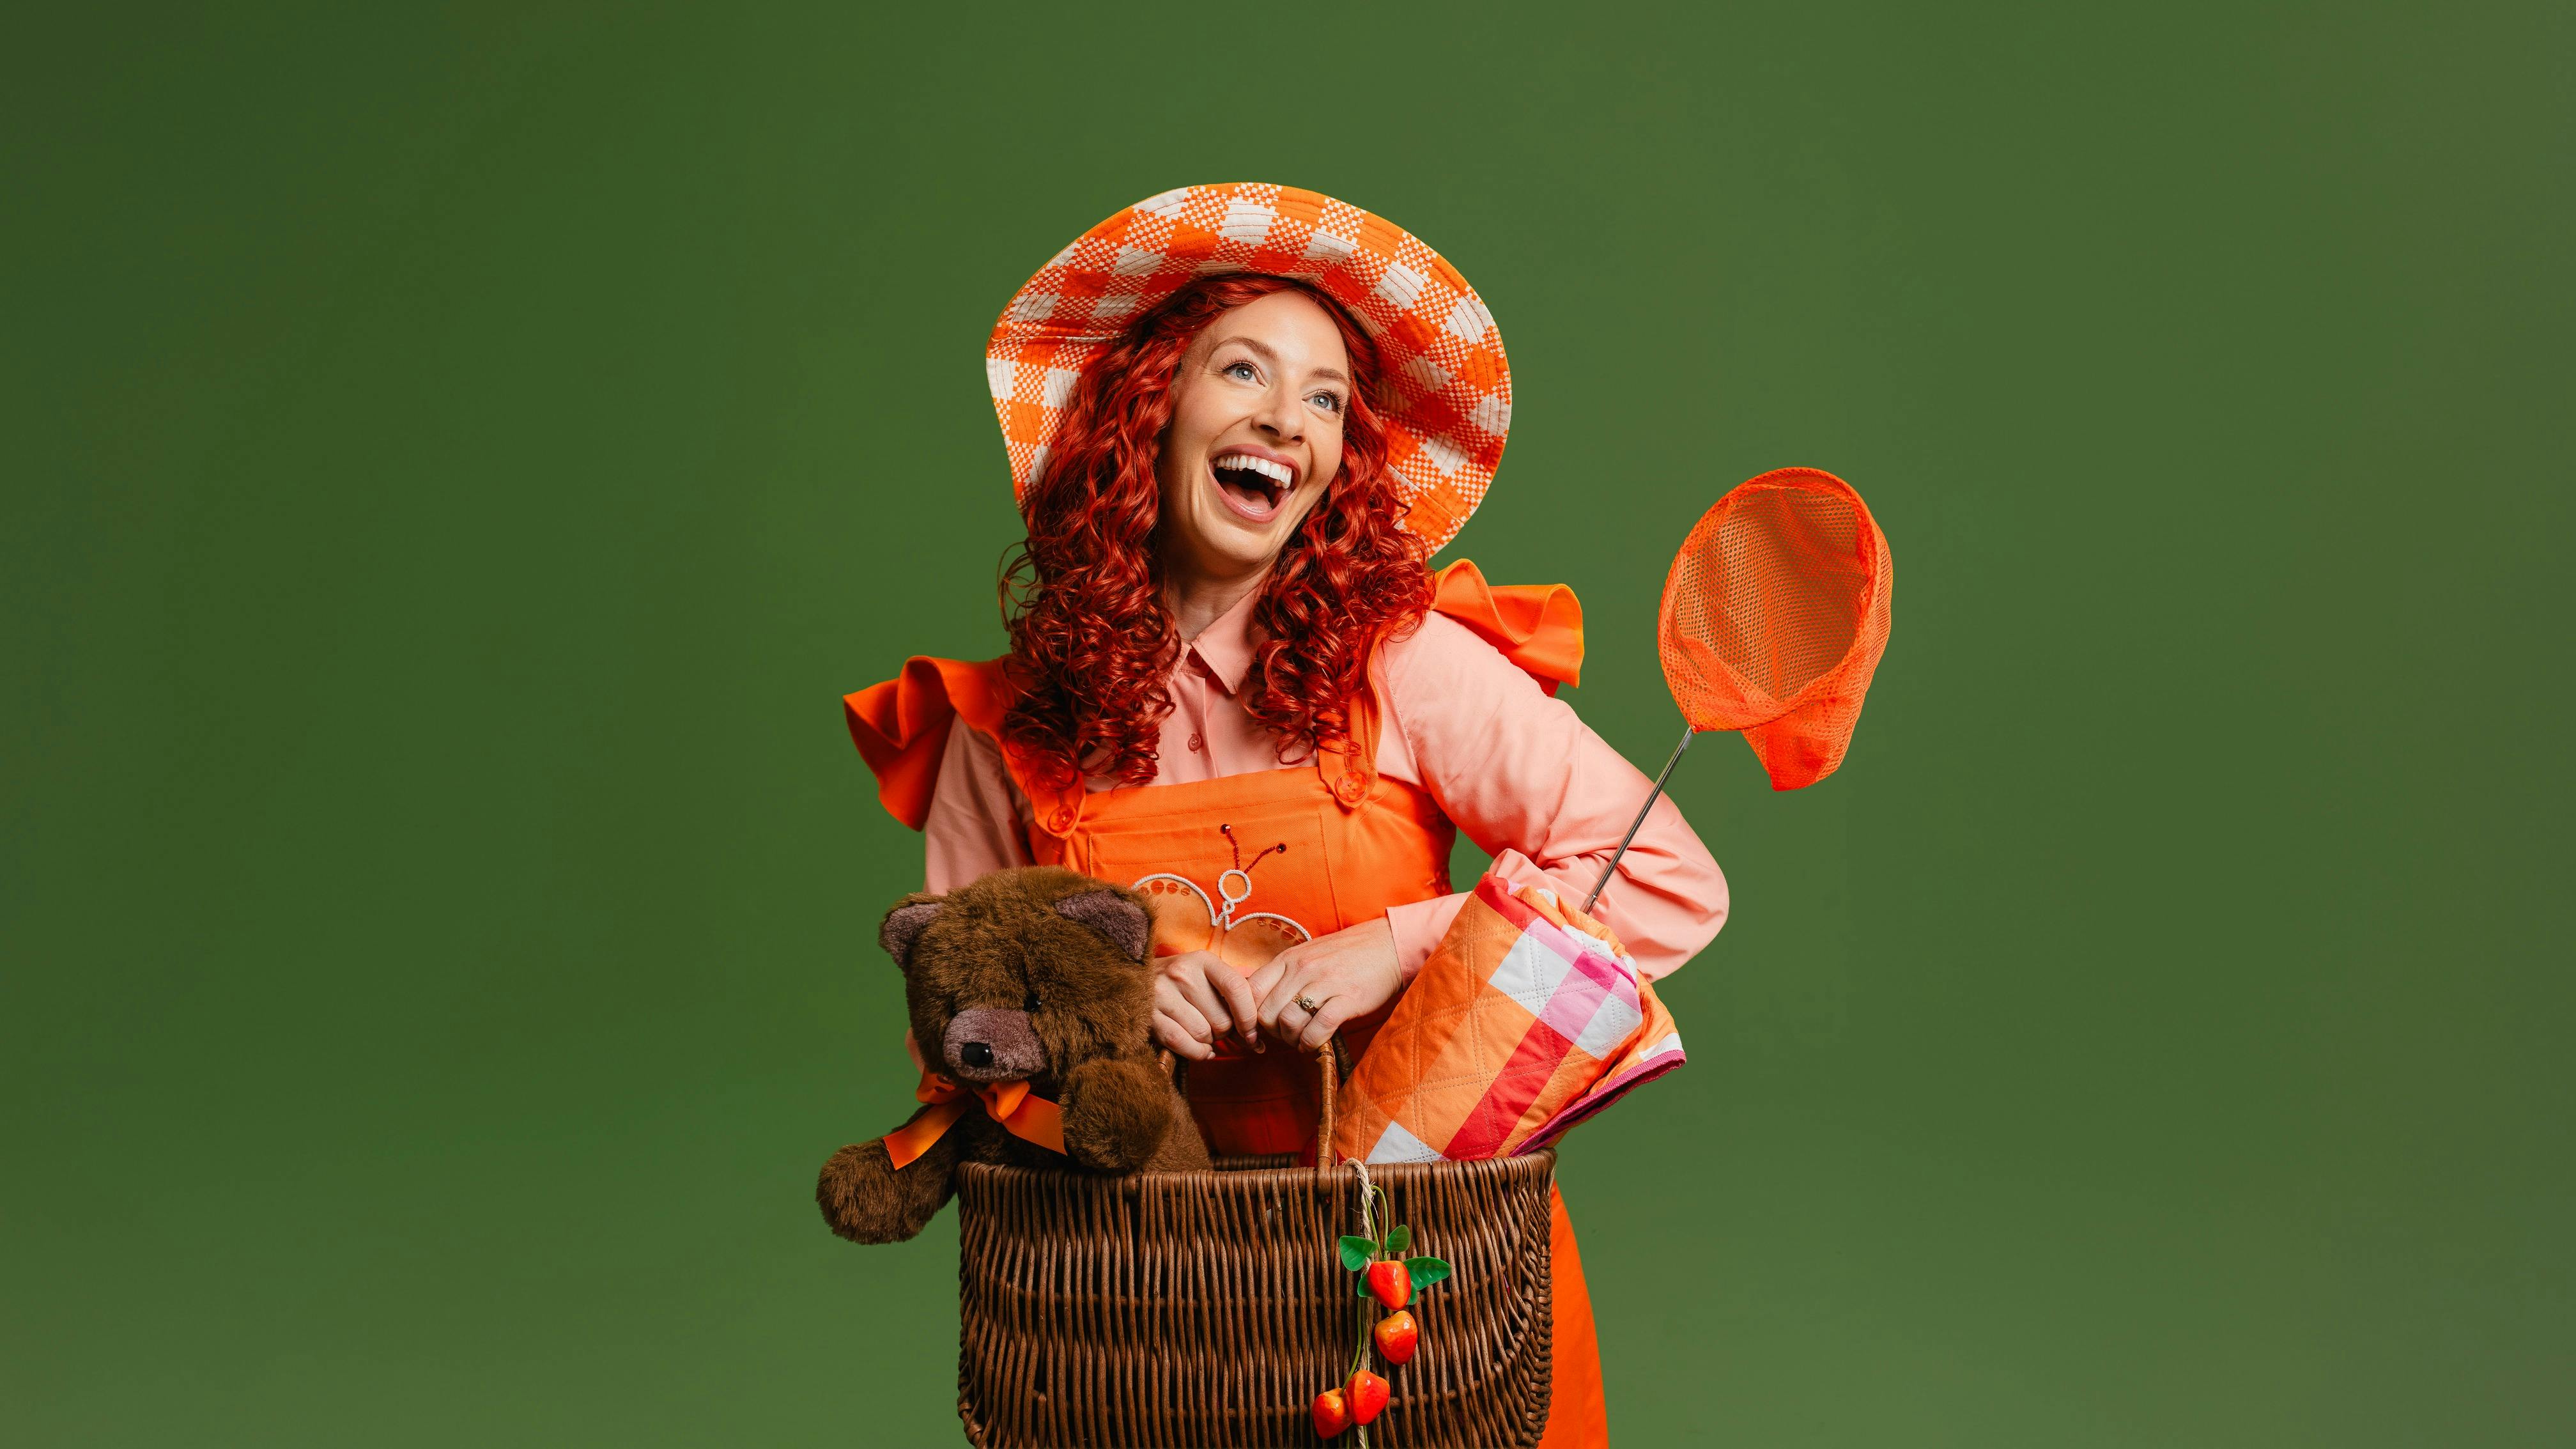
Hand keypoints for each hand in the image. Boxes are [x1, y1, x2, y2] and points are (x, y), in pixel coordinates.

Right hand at [1151, 950, 1263, 1060]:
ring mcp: (1162, 994)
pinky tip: (1200, 1048)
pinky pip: (1183, 1044)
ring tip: (1201, 1030)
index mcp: (1203, 960)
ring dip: (1209, 1041)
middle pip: (1222, 1019)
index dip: (1249, 1016)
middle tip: (1216, 1026)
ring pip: (1203, 1034)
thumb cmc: (1184, 984)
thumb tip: (1257, 1042)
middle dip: (1225, 1031)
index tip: (1252, 1033)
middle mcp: (1182, 973)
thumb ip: (1234, 1001)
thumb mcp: (1208, 978)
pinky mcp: (1149, 1016)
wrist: (1138, 979)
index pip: (1236, 988)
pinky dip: (1197, 1052)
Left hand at [1250, 917, 1402, 1052]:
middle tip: (1287, 1035)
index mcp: (1289, 959)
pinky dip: (1311, 1042)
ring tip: (1302, 1039)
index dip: (1250, 1016)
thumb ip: (1283, 975)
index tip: (1260, 1028)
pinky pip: (1317, 1029)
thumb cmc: (1345, 955)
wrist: (1387, 946)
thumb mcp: (1307, 955)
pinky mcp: (1347, 999)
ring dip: (1292, 1039)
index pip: (1251, 991)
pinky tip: (1315, 1043)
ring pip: (1288, 1022)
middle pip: (1267, 1012)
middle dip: (1273, 1032)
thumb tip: (1257, 1002)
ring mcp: (1325, 983)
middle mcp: (1302, 968)